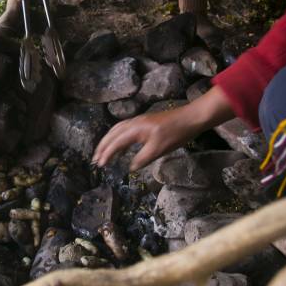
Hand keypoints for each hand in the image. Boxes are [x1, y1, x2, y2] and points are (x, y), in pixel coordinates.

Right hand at [93, 86, 236, 170]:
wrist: (190, 118)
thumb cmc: (175, 134)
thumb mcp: (158, 150)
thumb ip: (142, 159)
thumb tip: (130, 167)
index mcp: (135, 129)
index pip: (115, 143)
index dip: (106, 154)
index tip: (99, 165)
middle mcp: (133, 123)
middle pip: (112, 134)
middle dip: (102, 146)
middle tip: (95, 159)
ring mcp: (139, 121)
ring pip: (117, 130)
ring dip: (108, 141)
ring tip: (103, 152)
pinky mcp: (145, 122)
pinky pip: (125, 129)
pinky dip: (117, 137)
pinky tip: (121, 145)